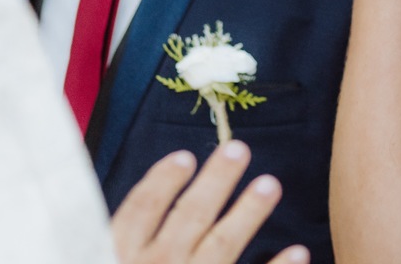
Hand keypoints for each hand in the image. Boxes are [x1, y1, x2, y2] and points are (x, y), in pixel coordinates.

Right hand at [110, 141, 308, 263]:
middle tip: (239, 148)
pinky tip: (299, 251)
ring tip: (270, 184)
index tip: (185, 156)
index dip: (161, 182)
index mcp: (117, 258)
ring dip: (247, 214)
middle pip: (187, 217)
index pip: (139, 211)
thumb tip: (147, 208)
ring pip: (220, 246)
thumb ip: (121, 243)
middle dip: (215, 182)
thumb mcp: (101, 261)